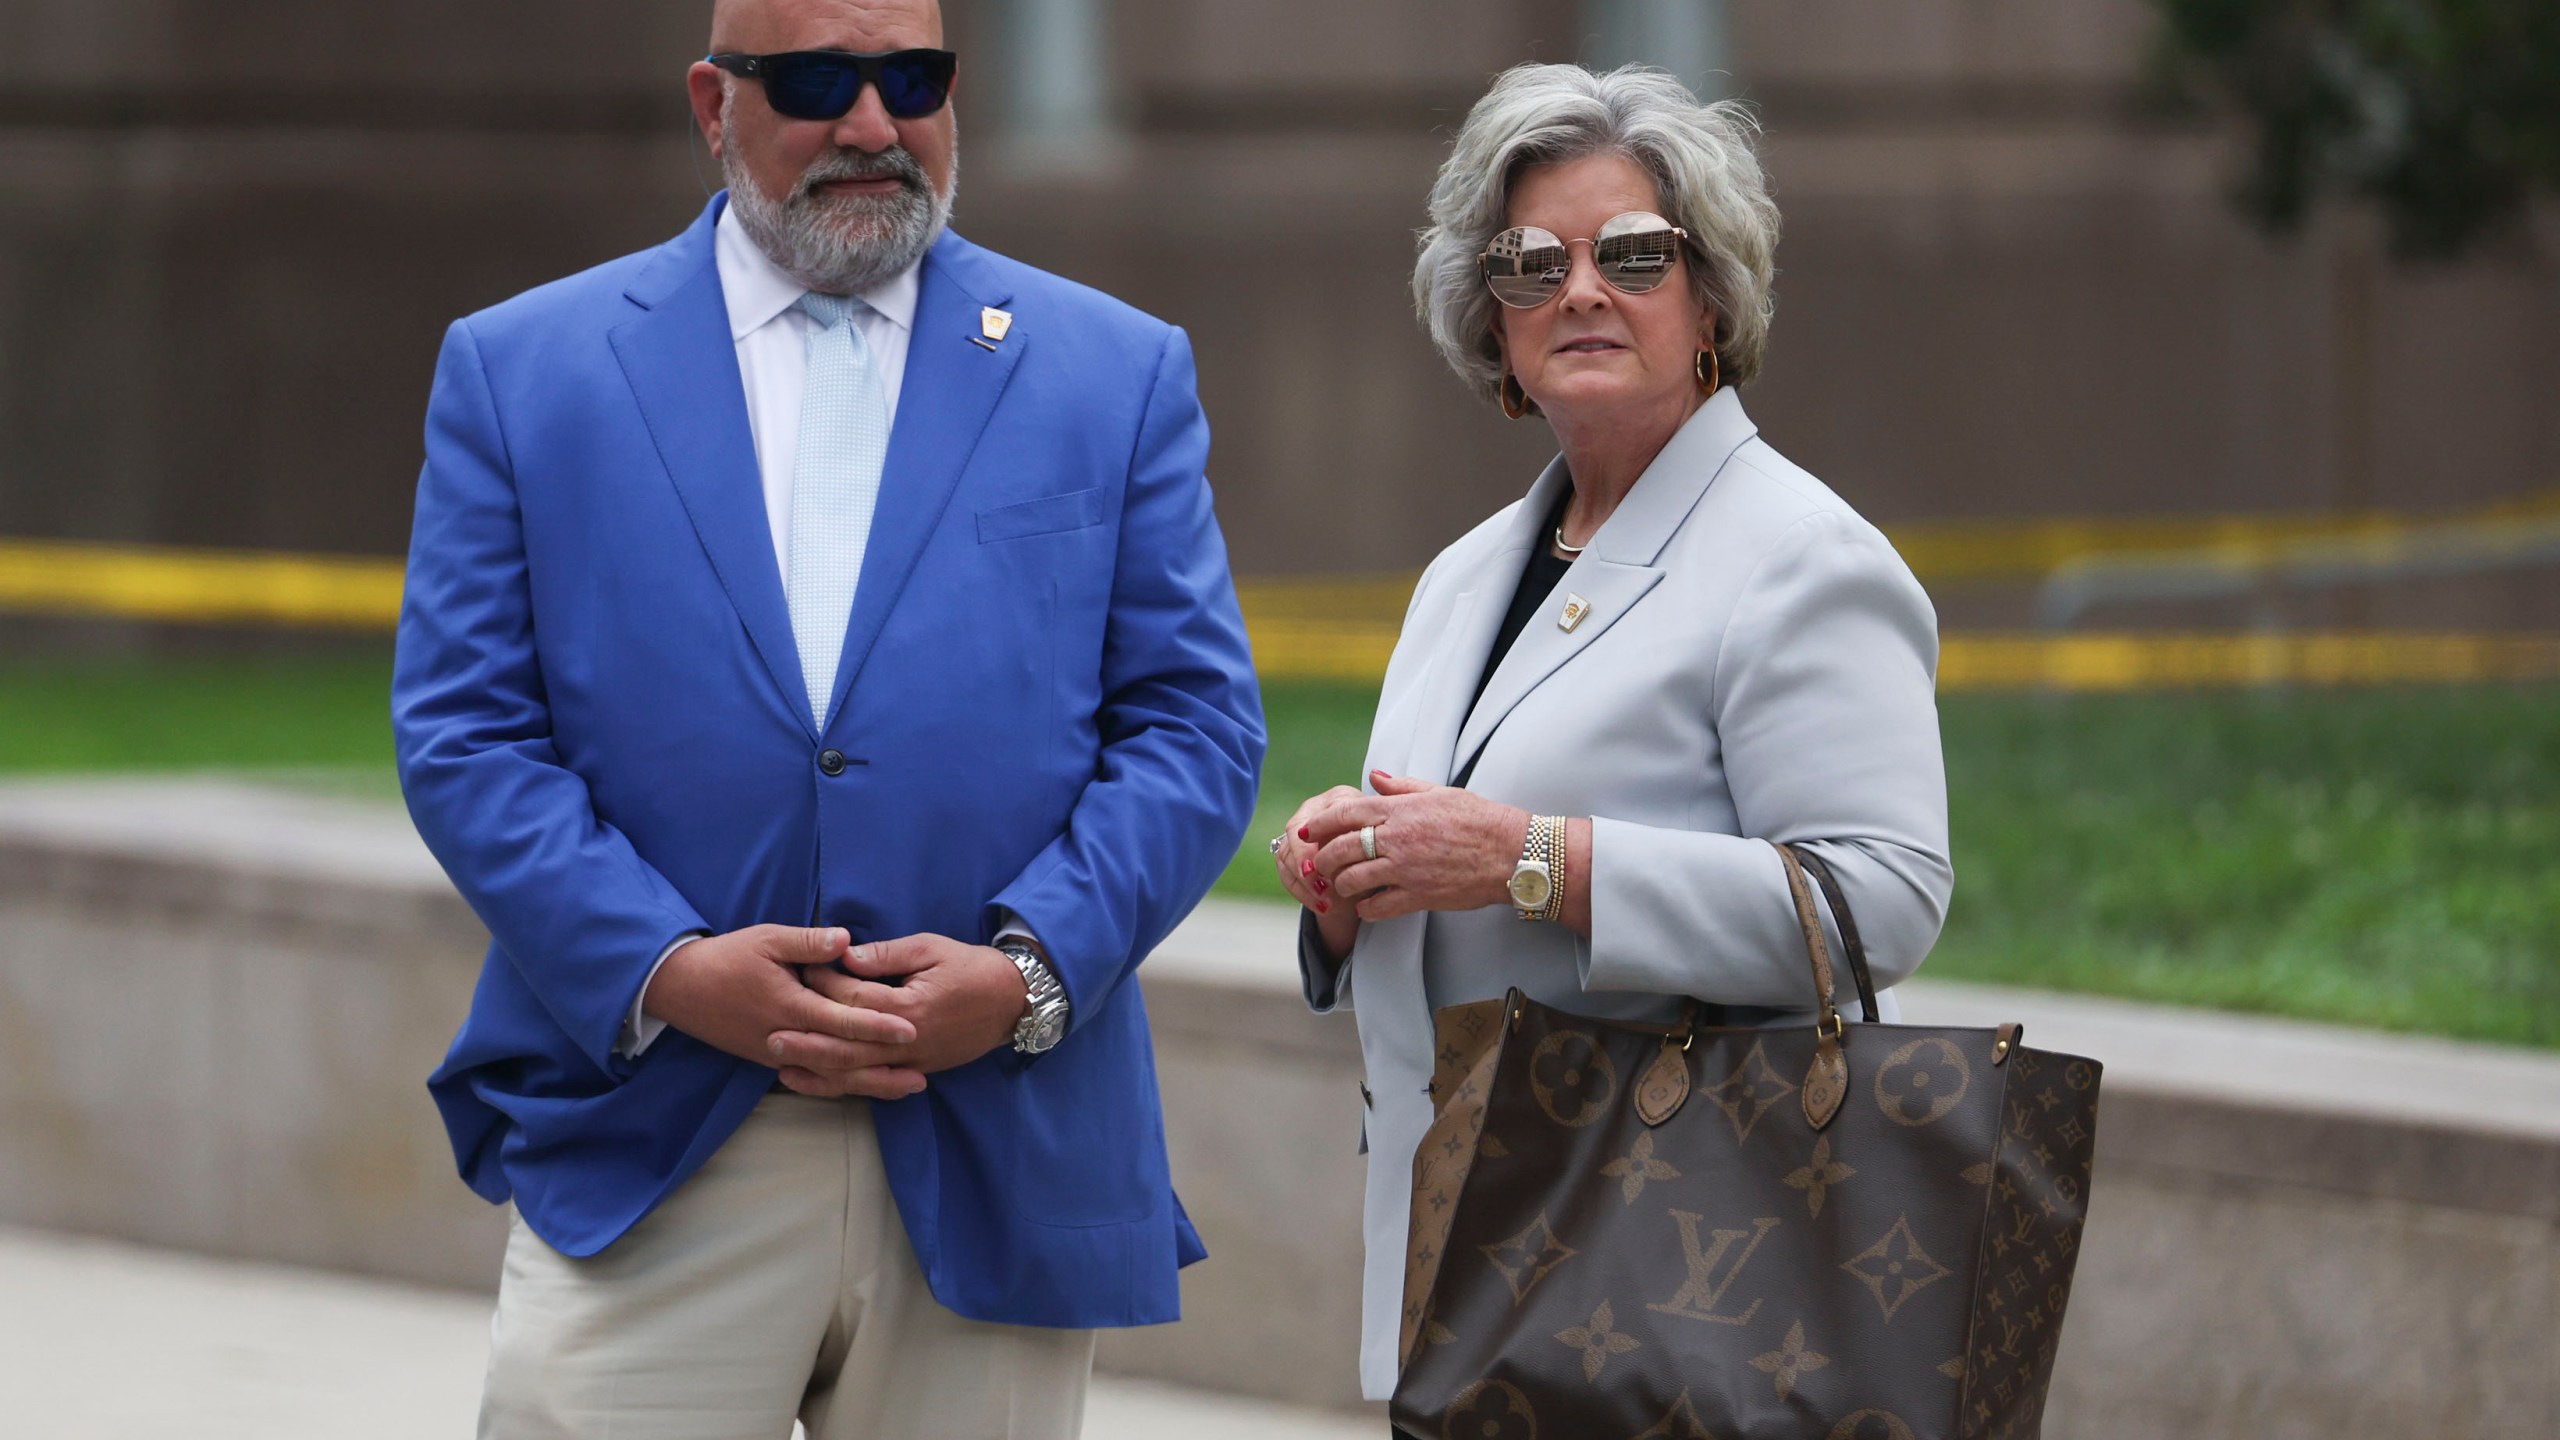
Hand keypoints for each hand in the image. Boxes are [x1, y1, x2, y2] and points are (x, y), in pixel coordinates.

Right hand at [642, 925, 925, 1099]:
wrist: (680, 987)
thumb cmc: (727, 958)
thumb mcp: (768, 939)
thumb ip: (809, 943)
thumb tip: (847, 941)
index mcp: (790, 1005)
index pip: (842, 1020)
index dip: (877, 1026)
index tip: (911, 1028)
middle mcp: (786, 1037)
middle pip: (841, 1060)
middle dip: (882, 1068)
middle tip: (922, 1074)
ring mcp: (777, 1054)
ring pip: (829, 1076)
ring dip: (868, 1084)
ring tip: (907, 1087)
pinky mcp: (770, 1060)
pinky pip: (812, 1077)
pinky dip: (841, 1085)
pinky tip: (866, 1086)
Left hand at [775, 934, 1031, 1087]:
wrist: (1014, 1001)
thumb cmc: (971, 967)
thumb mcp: (930, 947)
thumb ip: (887, 955)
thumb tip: (846, 955)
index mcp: (910, 1004)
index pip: (856, 998)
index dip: (825, 985)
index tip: (801, 972)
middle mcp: (908, 1039)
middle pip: (848, 1045)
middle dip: (808, 1041)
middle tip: (771, 1036)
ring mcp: (914, 1059)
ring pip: (858, 1072)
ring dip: (819, 1071)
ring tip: (783, 1067)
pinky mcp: (920, 1069)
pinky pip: (875, 1082)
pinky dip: (846, 1085)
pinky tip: (821, 1083)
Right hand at [1274, 784, 1365, 958]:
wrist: (1372, 867)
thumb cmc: (1380, 850)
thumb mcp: (1380, 845)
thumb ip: (1364, 844)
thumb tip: (1350, 858)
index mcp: (1339, 798)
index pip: (1321, 816)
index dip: (1321, 841)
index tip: (1323, 866)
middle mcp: (1315, 808)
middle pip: (1295, 832)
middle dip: (1304, 862)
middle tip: (1319, 885)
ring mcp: (1300, 831)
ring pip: (1286, 854)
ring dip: (1304, 882)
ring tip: (1324, 901)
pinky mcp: (1290, 851)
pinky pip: (1285, 872)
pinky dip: (1301, 892)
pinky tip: (1320, 906)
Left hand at [1305, 771, 1528, 921]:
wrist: (1512, 853)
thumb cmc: (1479, 819)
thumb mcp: (1440, 792)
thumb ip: (1402, 787)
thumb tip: (1374, 777)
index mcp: (1401, 809)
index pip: (1346, 813)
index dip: (1321, 823)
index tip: (1308, 830)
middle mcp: (1398, 838)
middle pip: (1341, 848)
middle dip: (1322, 858)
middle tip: (1317, 864)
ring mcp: (1406, 869)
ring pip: (1353, 879)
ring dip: (1340, 885)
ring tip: (1340, 886)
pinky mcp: (1418, 896)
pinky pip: (1378, 907)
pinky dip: (1366, 909)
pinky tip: (1365, 907)